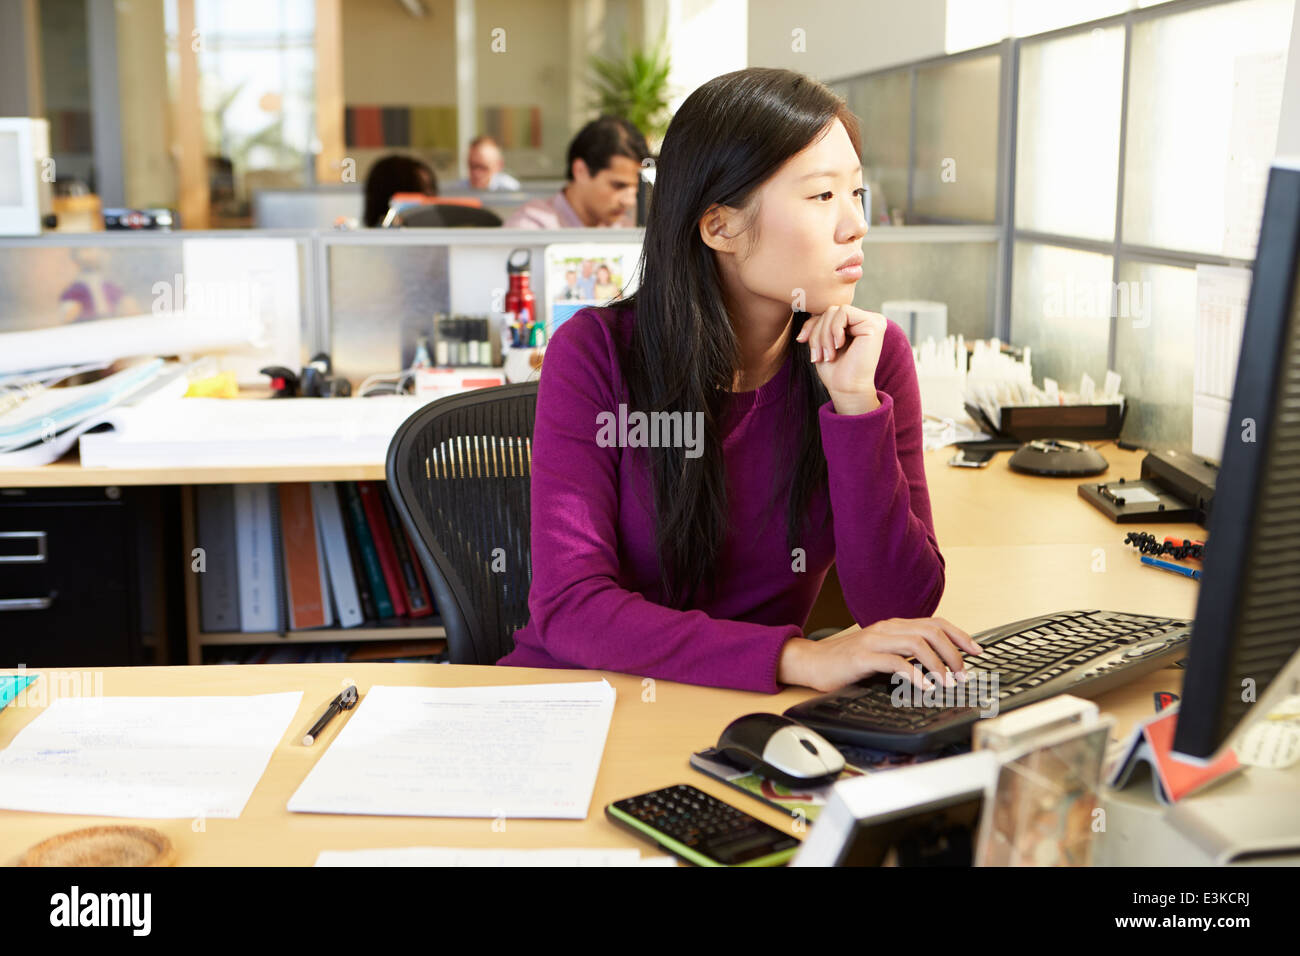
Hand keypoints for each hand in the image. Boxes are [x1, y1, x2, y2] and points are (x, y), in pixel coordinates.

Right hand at [777, 617, 983, 693]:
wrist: (812, 663)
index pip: (935, 623)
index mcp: (894, 625)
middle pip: (931, 631)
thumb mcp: (881, 652)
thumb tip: (937, 665)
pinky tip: (923, 686)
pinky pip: (895, 661)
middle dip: (954, 653)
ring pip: (917, 643)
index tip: (977, 652)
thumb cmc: (847, 661)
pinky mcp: (862, 657)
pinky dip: (914, 674)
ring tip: (947, 683)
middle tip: (963, 674)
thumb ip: (905, 652)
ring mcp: (874, 640)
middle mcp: (887, 628)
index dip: (960, 636)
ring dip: (938, 664)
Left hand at [795, 305, 886, 414]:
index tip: (802, 341)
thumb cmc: (835, 370)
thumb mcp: (820, 341)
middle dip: (817, 333)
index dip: (811, 325)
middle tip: (818, 356)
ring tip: (828, 355)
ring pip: (834, 311)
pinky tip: (839, 346)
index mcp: (855, 324)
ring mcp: (873, 320)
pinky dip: (834, 329)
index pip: (827, 313)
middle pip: (829, 311)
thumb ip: (818, 322)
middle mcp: (866, 320)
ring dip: (824, 334)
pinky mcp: (875, 323)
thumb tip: (805, 308)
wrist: (846, 389)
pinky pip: (844, 312)